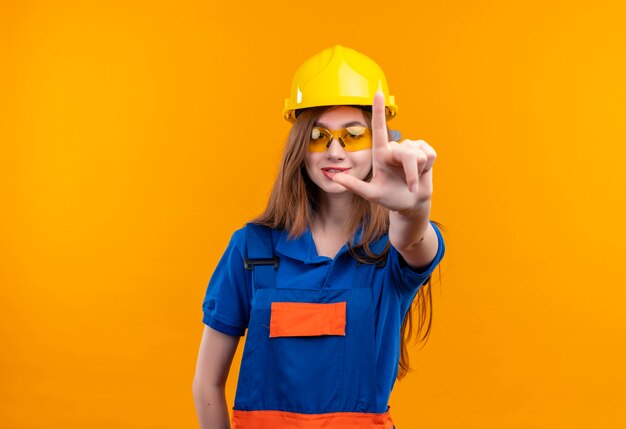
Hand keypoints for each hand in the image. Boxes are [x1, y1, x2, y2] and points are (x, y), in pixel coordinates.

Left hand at [332, 91, 435, 214]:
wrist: (411, 204)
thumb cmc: (390, 198)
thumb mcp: (372, 194)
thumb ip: (354, 186)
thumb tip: (334, 178)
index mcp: (381, 154)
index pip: (379, 129)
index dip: (378, 111)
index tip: (377, 92)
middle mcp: (395, 147)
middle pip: (408, 154)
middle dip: (411, 173)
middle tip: (409, 186)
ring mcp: (411, 147)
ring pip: (419, 156)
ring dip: (418, 172)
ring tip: (413, 179)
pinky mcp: (425, 150)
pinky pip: (430, 155)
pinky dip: (427, 168)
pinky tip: (423, 172)